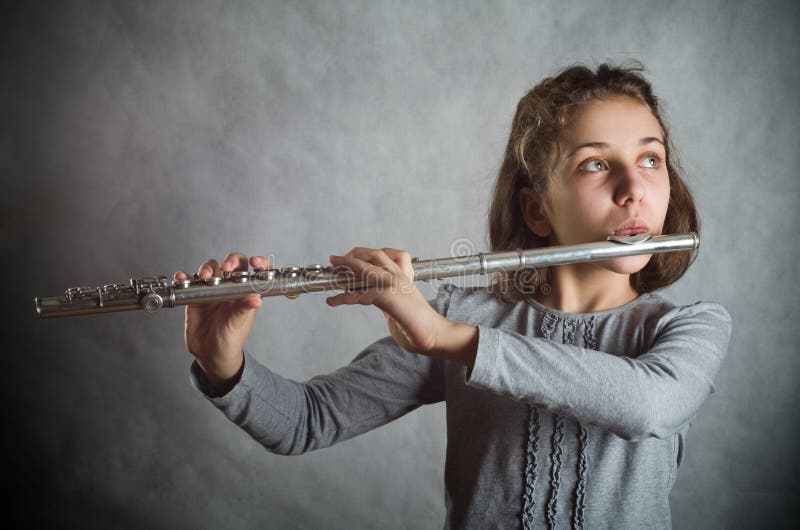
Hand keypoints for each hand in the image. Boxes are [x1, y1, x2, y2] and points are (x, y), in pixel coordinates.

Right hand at [174, 253, 268, 393]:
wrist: (210, 354)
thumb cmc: (230, 339)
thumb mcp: (238, 324)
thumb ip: (244, 309)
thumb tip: (257, 299)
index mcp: (245, 293)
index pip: (255, 272)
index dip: (258, 263)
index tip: (255, 262)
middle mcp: (230, 288)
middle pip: (232, 264)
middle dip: (230, 261)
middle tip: (226, 267)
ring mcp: (212, 290)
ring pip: (211, 269)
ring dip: (207, 268)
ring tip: (205, 277)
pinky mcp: (195, 295)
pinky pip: (190, 282)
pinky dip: (185, 277)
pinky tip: (182, 278)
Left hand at [325, 247, 466, 359]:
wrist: (433, 333)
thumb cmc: (416, 322)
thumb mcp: (398, 302)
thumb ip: (385, 295)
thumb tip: (365, 295)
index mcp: (403, 275)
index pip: (383, 255)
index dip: (364, 255)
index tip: (349, 258)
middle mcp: (399, 275)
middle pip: (373, 255)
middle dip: (351, 255)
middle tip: (334, 259)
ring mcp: (394, 285)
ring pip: (365, 269)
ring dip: (345, 268)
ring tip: (331, 270)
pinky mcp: (388, 297)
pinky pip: (360, 294)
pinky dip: (343, 297)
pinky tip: (332, 301)